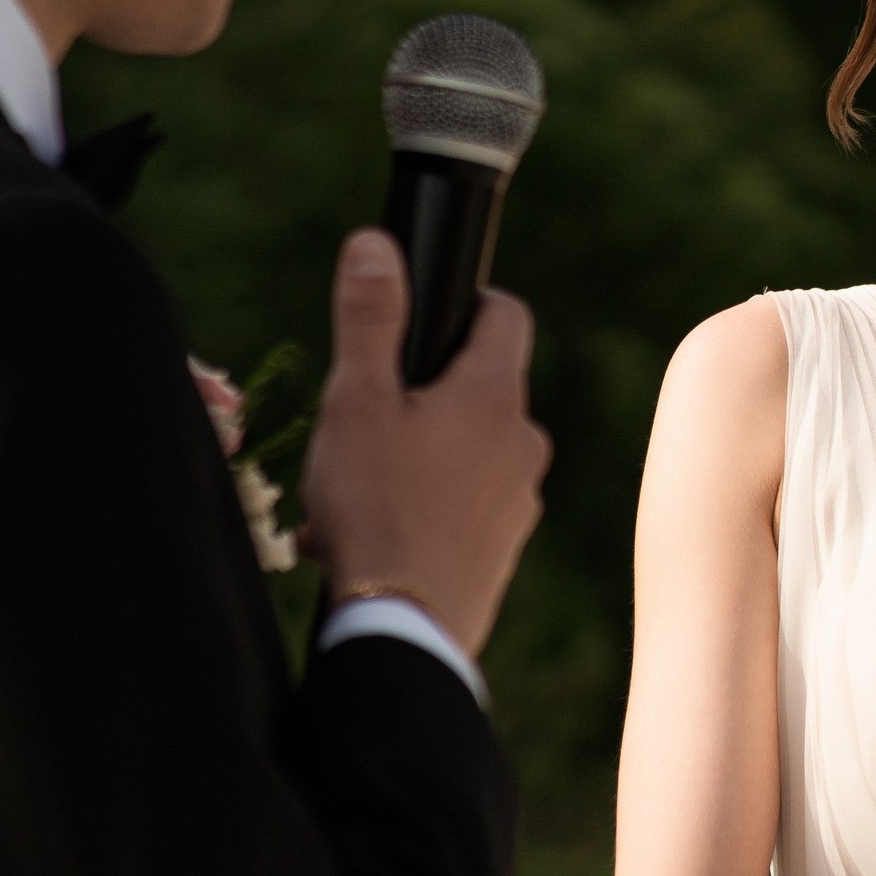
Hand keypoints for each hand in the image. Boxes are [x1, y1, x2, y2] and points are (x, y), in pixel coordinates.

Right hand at [301, 228, 550, 656]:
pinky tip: (365, 535)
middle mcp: (523, 443)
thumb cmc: (376, 511)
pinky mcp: (504, 550)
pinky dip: (421, 508)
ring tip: (351, 492)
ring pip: (467, 451)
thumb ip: (370, 319)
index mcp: (494, 396)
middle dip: (422, 394)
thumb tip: (375, 244)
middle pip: (479, 386)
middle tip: (362, 422)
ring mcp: (520, 501)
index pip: (505, 313)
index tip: (421, 321)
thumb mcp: (357, 403)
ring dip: (416, 457)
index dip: (465, 303)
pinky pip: (464, 507)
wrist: (403, 631)